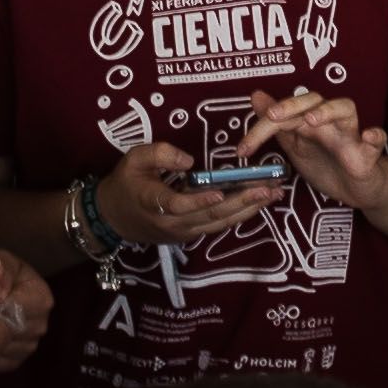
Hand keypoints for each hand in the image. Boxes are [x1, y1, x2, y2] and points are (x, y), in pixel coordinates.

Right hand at [101, 137, 257, 249]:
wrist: (115, 217)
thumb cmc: (126, 183)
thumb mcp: (134, 158)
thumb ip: (159, 153)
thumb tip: (189, 160)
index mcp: (154, 202)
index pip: (179, 204)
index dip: (199, 200)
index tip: (220, 192)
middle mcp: (172, 222)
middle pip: (211, 215)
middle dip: (242, 201)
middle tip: (268, 188)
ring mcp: (183, 232)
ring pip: (219, 223)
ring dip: (248, 209)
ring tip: (273, 194)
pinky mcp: (191, 234)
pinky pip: (218, 225)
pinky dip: (239, 214)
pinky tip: (258, 202)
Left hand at [242, 86, 387, 213]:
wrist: (358, 189)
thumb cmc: (328, 164)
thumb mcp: (296, 145)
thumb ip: (277, 123)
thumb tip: (255, 96)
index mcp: (309, 121)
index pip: (284, 112)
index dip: (261, 127)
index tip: (242, 150)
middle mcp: (329, 121)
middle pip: (313, 100)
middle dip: (292, 105)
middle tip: (273, 117)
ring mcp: (350, 135)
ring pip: (345, 108)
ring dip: (328, 111)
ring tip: (312, 120)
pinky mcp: (369, 154)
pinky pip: (377, 138)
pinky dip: (374, 135)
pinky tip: (369, 136)